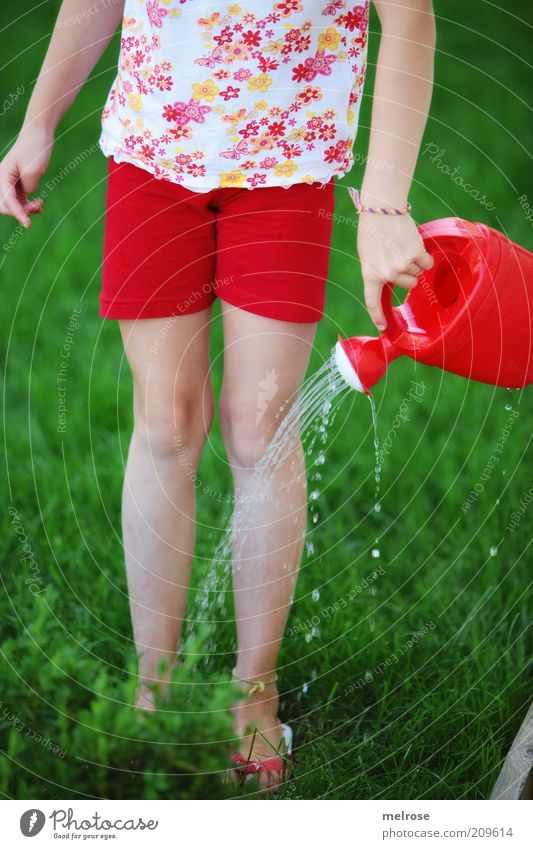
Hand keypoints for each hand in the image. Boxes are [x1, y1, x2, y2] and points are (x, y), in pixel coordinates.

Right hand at [0, 126, 53, 227]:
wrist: (38, 135)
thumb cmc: (34, 149)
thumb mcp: (34, 170)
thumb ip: (29, 188)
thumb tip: (28, 196)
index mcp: (2, 176)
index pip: (8, 201)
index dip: (18, 214)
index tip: (28, 225)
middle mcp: (3, 180)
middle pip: (5, 206)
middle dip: (20, 211)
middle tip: (37, 206)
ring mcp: (10, 182)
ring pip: (13, 204)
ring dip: (25, 209)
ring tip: (39, 205)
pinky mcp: (18, 183)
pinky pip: (19, 200)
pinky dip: (27, 205)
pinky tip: (38, 206)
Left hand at [357, 212, 433, 330]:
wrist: (382, 210)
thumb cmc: (373, 230)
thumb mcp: (368, 255)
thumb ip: (378, 271)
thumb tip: (391, 280)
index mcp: (370, 275)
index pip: (373, 302)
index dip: (378, 316)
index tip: (383, 327)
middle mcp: (387, 274)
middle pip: (408, 284)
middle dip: (408, 273)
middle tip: (399, 254)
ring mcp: (402, 266)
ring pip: (418, 273)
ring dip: (415, 262)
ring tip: (403, 246)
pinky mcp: (416, 255)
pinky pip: (427, 263)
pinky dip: (425, 255)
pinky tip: (414, 243)